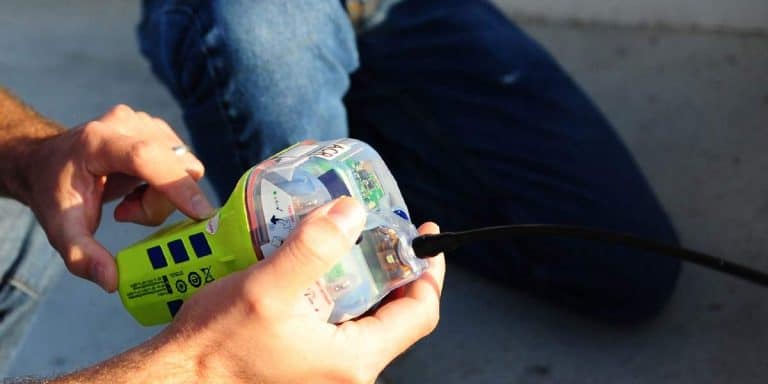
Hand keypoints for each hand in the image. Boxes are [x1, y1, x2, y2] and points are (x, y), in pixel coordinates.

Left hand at [18, 105, 213, 291]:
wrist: (46, 162)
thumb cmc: (54, 193)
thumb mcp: (60, 229)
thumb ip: (82, 257)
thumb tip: (113, 282)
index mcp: (98, 142)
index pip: (146, 157)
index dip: (176, 185)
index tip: (200, 215)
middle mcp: (127, 124)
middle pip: (175, 167)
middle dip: (162, 201)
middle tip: (127, 214)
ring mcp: (146, 123)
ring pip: (184, 167)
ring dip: (163, 196)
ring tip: (128, 203)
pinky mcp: (158, 130)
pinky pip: (182, 164)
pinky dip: (166, 186)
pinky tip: (136, 190)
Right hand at [151, 197, 445, 383]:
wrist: (178, 382)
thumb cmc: (216, 346)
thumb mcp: (266, 289)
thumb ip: (313, 248)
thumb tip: (353, 211)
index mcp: (354, 360)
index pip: (420, 313)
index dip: (429, 272)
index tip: (425, 236)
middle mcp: (350, 373)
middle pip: (396, 314)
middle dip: (394, 269)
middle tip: (380, 229)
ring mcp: (329, 373)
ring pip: (366, 318)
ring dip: (363, 279)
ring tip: (347, 239)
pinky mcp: (309, 367)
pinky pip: (339, 327)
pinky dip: (338, 294)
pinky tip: (315, 269)